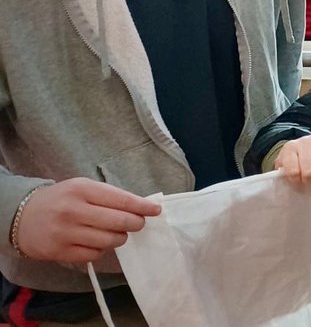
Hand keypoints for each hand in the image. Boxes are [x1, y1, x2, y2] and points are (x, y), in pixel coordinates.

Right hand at [14, 178, 160, 263]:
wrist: (22, 217)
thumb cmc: (61, 199)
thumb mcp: (82, 188)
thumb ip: (109, 196)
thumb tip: (141, 207)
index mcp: (81, 190)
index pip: (121, 200)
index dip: (142, 207)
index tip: (156, 210)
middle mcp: (73, 211)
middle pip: (119, 222)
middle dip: (135, 223)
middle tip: (138, 223)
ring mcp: (65, 233)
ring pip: (109, 241)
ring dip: (120, 238)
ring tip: (117, 233)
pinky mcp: (60, 252)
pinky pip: (94, 254)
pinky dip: (102, 249)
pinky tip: (97, 242)